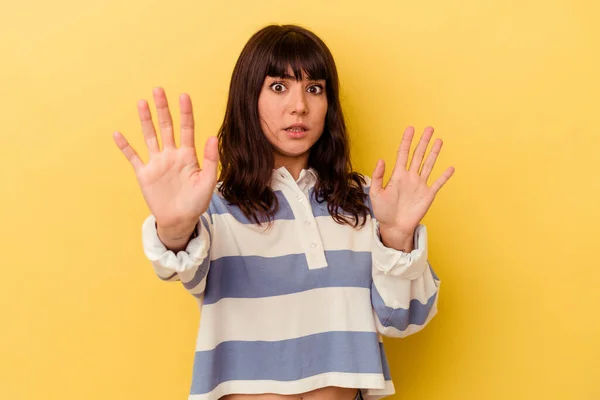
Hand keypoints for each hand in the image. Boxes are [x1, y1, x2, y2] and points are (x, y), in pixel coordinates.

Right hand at [113, 87, 218, 235]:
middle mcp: (171, 155)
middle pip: (166, 127)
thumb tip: (213, 137)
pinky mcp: (145, 174)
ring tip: (141, 102)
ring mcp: (157, 163)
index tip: (184, 95)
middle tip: (158, 89)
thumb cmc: (196, 202)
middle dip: (163, 109)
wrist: (180, 220)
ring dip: (145, 120)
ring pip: (150, 136)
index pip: (187, 129)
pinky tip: (117, 134)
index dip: (185, 113)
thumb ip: (211, 160)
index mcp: (188, 155)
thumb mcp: (208, 181)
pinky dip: (125, 146)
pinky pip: (133, 157)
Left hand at [370, 126, 454, 236]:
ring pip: (428, 164)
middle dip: (423, 141)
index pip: (403, 153)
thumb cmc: (383, 211)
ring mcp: (419, 185)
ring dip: (434, 153)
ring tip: (439, 140)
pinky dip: (445, 176)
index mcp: (397, 175)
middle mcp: (410, 177)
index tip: (410, 129)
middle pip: (418, 155)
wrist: (394, 227)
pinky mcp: (427, 195)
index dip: (406, 141)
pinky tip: (450, 168)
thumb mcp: (376, 193)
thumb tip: (381, 159)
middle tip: (429, 128)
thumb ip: (379, 177)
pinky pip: (438, 183)